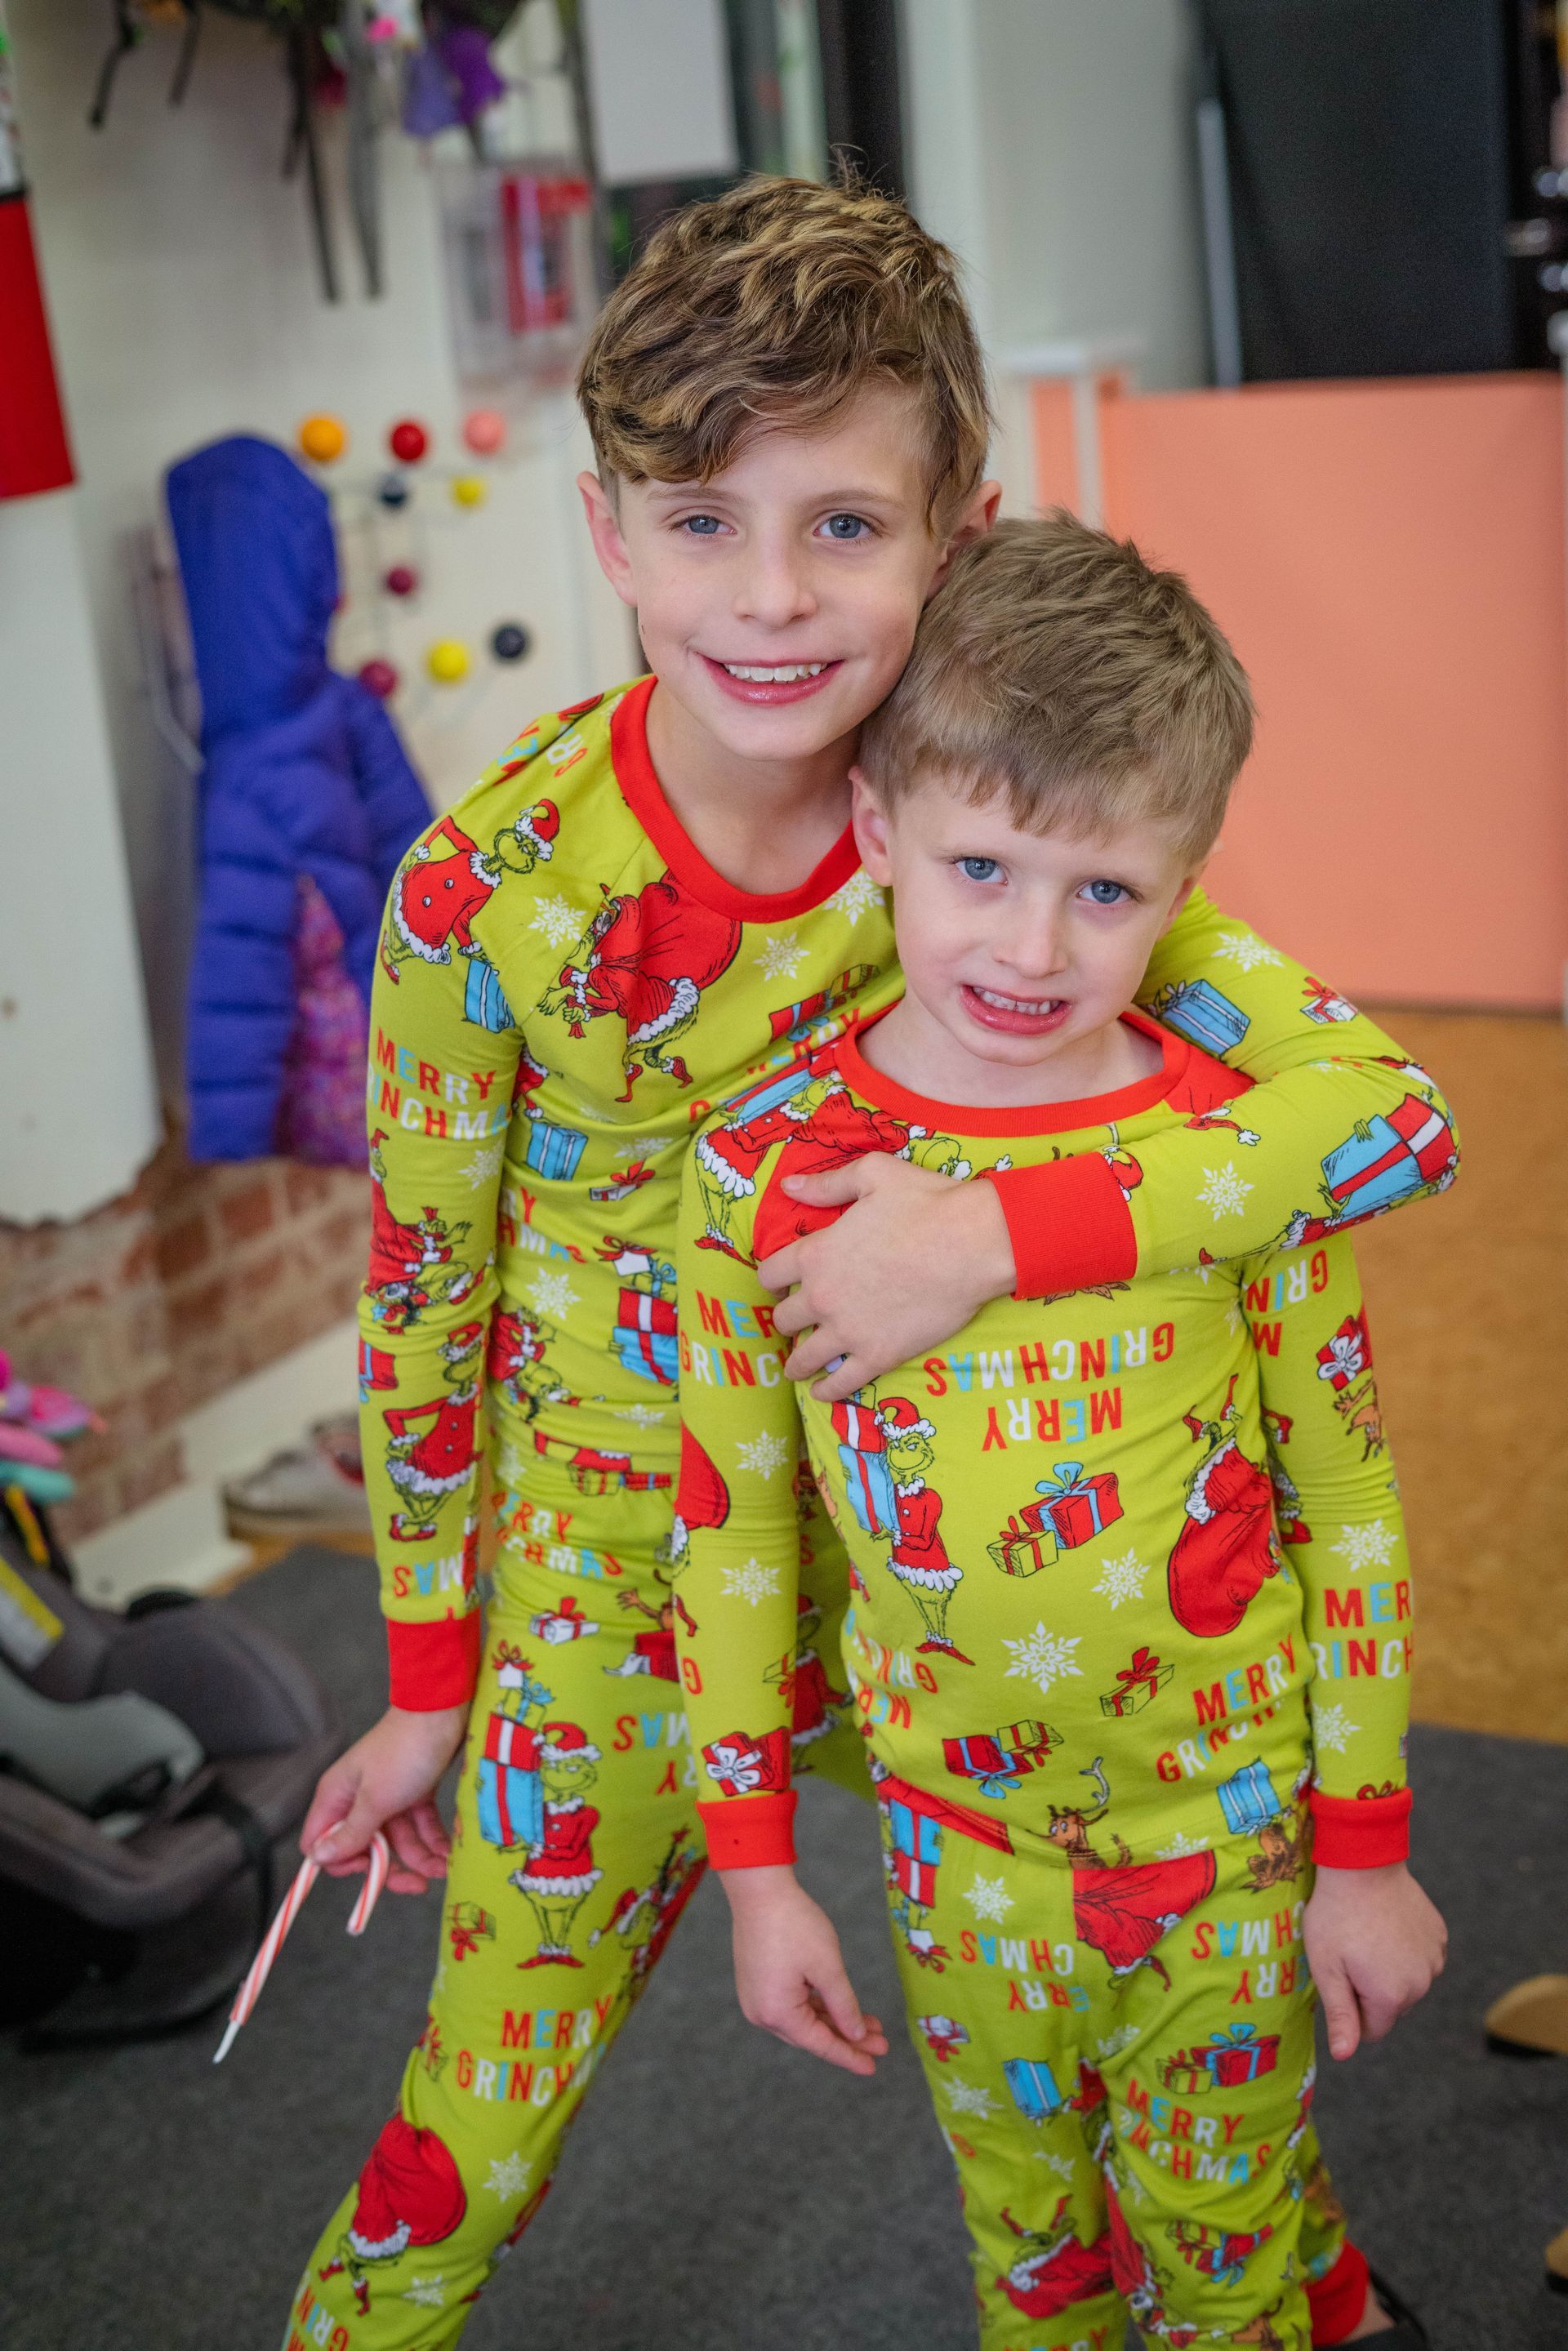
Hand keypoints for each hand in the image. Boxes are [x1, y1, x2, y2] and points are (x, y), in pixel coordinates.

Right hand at [300, 1703, 468, 1896]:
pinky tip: (449, 1854)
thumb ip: (350, 1833)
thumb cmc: (405, 1752)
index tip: (368, 1869)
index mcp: (337, 1797)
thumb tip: (317, 1859)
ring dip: (420, 1858)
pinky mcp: (414, 1792)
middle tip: (418, 1884)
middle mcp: (358, 1799)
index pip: (321, 1843)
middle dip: (391, 1868)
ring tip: (445, 1868)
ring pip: (397, 1840)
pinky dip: (433, 1840)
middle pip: (364, 1848)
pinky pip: (419, 1826)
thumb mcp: (376, 1799)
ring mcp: (387, 1796)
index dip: (341, 1863)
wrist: (443, 1711)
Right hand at [722, 1866, 889, 2076]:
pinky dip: (817, 2007)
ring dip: (835, 2022)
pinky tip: (840, 2008)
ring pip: (804, 2019)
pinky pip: (792, 2004)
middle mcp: (762, 2013)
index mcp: (777, 2014)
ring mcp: (757, 1998)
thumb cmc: (794, 1924)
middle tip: (882, 2044)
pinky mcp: (758, 1982)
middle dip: (848, 2038)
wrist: (758, 1889)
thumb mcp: (828, 1967)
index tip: (874, 2067)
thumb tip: (856, 2035)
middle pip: (812, 2035)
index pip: (821, 2044)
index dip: (850, 2056)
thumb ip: (844, 2007)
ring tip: (870, 2025)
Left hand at [757, 1159, 1015, 1401]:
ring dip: (797, 1363)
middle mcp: (822, 1297)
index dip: (774, 1279)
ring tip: (798, 1368)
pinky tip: (823, 1392)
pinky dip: (827, 1391)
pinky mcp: (878, 1356)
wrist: (972, 1244)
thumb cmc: (926, 1203)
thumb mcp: (873, 1175)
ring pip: (804, 1357)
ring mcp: (848, 1331)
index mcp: (815, 1254)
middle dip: (787, 1318)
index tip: (783, 1283)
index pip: (770, 1275)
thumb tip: (788, 1185)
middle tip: (797, 1322)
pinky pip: (840, 1384)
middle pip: (784, 1318)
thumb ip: (826, 1183)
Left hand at [1304, 1861, 1445, 2059]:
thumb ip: (1340, 2015)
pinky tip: (1387, 1926)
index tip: (1340, 1978)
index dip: (1351, 2008)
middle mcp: (1422, 1984)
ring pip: (1408, 1982)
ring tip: (1367, 1936)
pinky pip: (1421, 1957)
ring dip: (1390, 1970)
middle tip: (1350, 1953)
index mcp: (1392, 1997)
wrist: (1362, 1863)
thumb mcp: (1326, 1968)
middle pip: (1392, 2006)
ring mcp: (1435, 1958)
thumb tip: (1344, 2056)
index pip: (1372, 2030)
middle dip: (1371, 1990)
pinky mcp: (1440, 1935)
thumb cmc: (1336, 1916)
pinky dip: (1405, 1949)